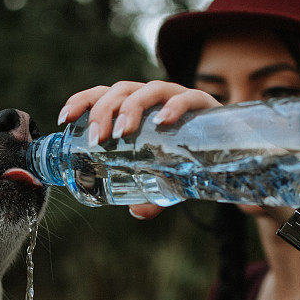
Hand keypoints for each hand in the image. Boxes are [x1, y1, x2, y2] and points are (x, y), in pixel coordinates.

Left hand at [58, 81, 220, 219]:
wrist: (235, 154)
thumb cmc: (190, 160)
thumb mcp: (166, 181)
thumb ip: (151, 195)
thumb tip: (137, 210)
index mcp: (137, 109)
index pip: (103, 94)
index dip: (82, 101)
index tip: (65, 119)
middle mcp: (154, 98)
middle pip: (121, 90)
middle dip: (104, 111)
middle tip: (98, 139)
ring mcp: (179, 97)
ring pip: (149, 89)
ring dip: (131, 107)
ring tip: (123, 132)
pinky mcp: (205, 104)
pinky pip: (188, 97)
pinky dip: (175, 106)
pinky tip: (164, 120)